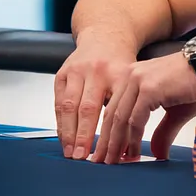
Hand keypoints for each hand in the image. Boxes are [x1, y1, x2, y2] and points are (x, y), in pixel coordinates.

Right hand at [54, 38, 137, 159]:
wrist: (106, 36)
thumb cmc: (124, 65)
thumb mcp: (137, 81)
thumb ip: (134, 109)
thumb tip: (129, 148)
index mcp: (121, 74)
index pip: (115, 109)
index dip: (111, 134)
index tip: (109, 155)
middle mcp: (97, 71)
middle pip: (88, 109)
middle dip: (83, 136)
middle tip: (82, 158)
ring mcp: (77, 71)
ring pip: (69, 106)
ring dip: (67, 133)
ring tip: (70, 154)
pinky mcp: (62, 73)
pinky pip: (58, 102)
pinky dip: (60, 122)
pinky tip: (63, 138)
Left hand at [92, 52, 195, 163]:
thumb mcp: (175, 111)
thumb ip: (162, 130)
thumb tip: (156, 152)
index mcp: (133, 77)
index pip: (114, 108)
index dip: (109, 132)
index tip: (107, 151)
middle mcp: (131, 76)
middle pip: (111, 114)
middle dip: (107, 141)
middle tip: (104, 161)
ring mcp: (138, 81)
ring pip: (120, 118)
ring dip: (116, 143)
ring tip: (115, 162)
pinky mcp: (149, 89)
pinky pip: (135, 119)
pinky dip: (132, 138)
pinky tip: (133, 152)